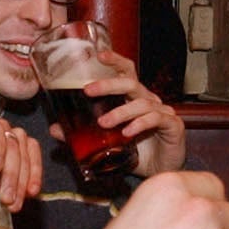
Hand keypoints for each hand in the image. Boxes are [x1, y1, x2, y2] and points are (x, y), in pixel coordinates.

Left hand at [0, 118, 44, 216]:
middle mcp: (0, 129)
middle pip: (12, 146)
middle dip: (11, 175)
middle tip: (6, 198)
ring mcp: (15, 137)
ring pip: (25, 153)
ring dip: (22, 180)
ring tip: (14, 203)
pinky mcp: (28, 147)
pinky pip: (36, 157)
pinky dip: (36, 174)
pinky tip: (32, 193)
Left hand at [69, 48, 185, 175]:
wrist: (162, 172)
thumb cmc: (138, 153)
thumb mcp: (107, 143)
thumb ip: (84, 134)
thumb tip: (56, 129)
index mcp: (134, 98)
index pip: (126, 72)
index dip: (115, 61)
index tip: (98, 55)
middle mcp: (149, 100)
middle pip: (130, 83)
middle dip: (109, 84)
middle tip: (88, 90)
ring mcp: (163, 111)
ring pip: (141, 103)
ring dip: (120, 112)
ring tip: (103, 123)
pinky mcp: (173, 125)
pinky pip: (155, 119)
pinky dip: (139, 124)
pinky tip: (127, 133)